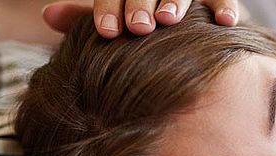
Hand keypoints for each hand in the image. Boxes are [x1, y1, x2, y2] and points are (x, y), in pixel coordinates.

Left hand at [42, 0, 248, 38]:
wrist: (168, 27)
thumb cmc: (132, 26)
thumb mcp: (110, 17)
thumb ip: (84, 17)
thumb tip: (49, 15)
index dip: (109, 6)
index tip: (107, 32)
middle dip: (141, 1)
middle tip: (138, 27)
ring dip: (176, 0)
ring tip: (168, 20)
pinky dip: (224, 4)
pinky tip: (226, 22)